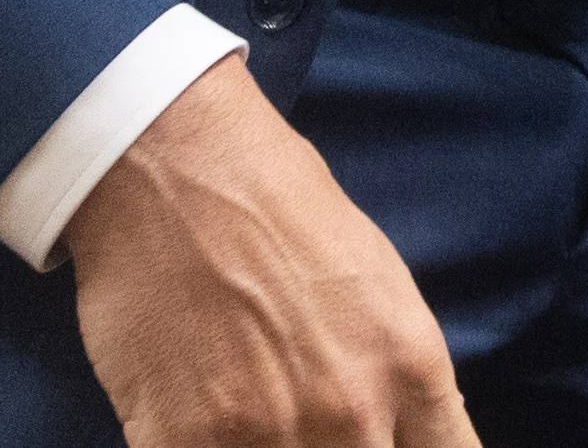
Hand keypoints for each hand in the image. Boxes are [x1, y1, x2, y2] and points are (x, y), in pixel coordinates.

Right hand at [65, 56, 475, 447]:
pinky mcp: (183, 444)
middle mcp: (351, 412)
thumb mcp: (378, 283)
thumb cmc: (278, 206)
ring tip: (250, 414)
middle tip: (307, 426)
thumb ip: (395, 372)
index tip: (387, 440)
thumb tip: (394, 428)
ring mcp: (266, 435)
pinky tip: (196, 422)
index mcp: (411, 366)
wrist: (176, 168)